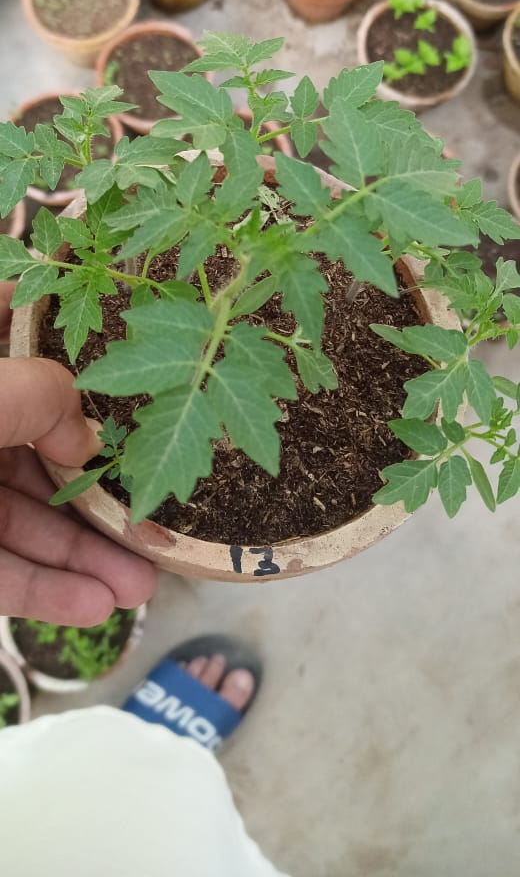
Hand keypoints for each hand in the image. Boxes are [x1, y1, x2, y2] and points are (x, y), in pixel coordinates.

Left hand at [0, 283, 155, 624]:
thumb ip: (41, 399)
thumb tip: (86, 439)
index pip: (15, 322)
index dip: (69, 327)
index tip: (132, 341)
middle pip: (41, 443)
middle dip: (100, 486)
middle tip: (156, 513)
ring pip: (26, 518)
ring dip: (84, 554)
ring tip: (142, 586)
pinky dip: (45, 591)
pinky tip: (95, 607)